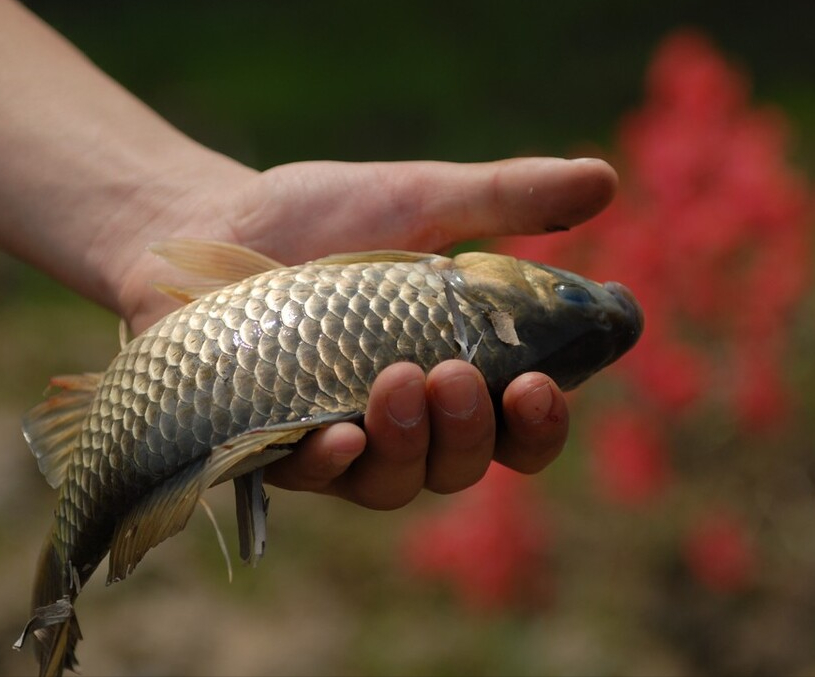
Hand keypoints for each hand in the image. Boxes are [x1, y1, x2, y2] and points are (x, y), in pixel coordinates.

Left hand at [113, 156, 616, 507]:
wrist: (211, 222)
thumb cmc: (320, 216)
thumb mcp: (419, 199)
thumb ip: (505, 199)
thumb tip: (604, 182)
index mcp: (453, 370)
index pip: (517, 427)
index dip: (539, 426)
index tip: (539, 389)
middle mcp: (405, 420)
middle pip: (461, 466)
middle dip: (469, 432)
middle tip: (452, 375)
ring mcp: (340, 436)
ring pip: (394, 482)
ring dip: (409, 446)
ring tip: (399, 383)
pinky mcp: (275, 444)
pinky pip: (312, 478)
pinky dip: (332, 463)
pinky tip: (339, 436)